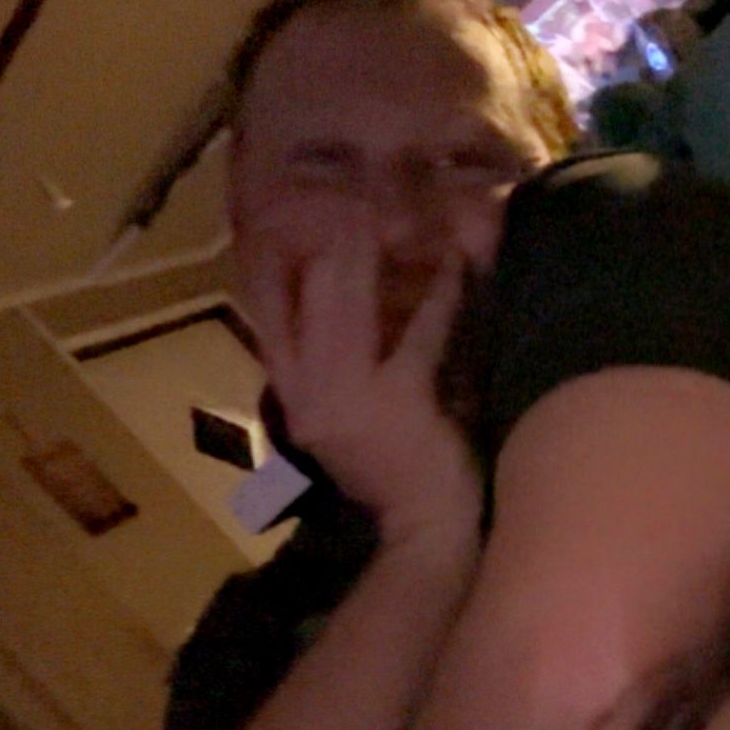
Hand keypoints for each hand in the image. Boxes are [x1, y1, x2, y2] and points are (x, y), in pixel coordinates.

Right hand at [240, 198, 480, 545]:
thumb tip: (335, 305)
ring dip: (372, 257)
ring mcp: (348, 399)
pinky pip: (417, 335)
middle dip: (328, 243)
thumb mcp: (342, 421)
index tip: (302, 218)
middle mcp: (308, 394)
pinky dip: (440, 297)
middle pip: (305, 299)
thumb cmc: (393, 474)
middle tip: (353, 196)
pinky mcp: (397, 403)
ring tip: (394, 214)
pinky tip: (458, 266)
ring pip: (349, 307)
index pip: (271, 316)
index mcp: (293, 395)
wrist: (423, 533)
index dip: (283, 262)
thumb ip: (330, 372)